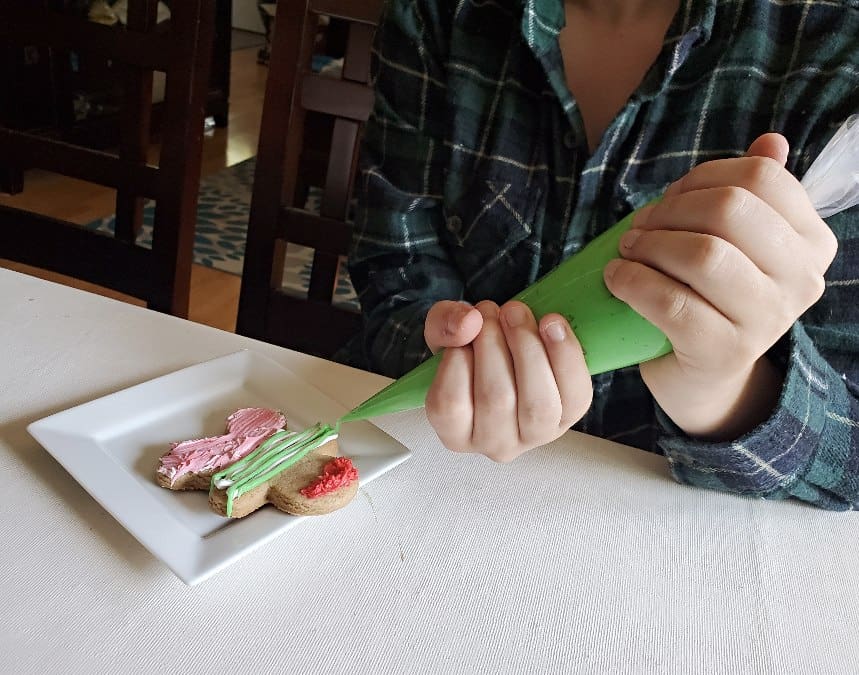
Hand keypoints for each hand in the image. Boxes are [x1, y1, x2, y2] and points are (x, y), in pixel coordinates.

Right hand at [422, 299, 592, 461]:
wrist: (513, 352)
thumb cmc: (475, 354)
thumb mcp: (447, 335)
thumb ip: (444, 324)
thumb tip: (469, 322)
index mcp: (455, 433)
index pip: (449, 405)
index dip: (458, 358)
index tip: (465, 327)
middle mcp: (494, 444)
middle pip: (496, 399)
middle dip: (492, 342)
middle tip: (489, 312)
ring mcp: (535, 436)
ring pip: (537, 403)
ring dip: (527, 347)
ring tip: (515, 314)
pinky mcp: (570, 418)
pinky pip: (573, 394)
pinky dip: (564, 354)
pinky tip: (551, 324)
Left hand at [604, 133, 837, 439]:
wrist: (704, 374)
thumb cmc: (714, 297)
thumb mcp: (739, 245)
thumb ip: (753, 195)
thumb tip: (771, 141)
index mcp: (811, 241)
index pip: (761, 176)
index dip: (703, 176)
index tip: (672, 197)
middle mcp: (801, 279)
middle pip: (730, 209)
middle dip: (670, 209)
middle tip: (639, 227)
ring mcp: (768, 319)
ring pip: (703, 254)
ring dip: (649, 244)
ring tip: (627, 251)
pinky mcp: (724, 351)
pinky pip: (672, 303)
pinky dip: (633, 282)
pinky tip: (616, 277)